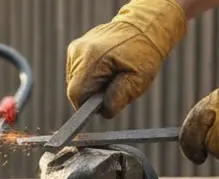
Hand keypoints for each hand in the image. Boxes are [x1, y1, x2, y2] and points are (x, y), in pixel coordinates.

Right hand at [65, 0, 187, 118]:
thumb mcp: (138, 81)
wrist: (144, 27)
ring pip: (75, 81)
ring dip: (91, 85)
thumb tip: (103, 112)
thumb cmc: (143, 53)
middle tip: (113, 85)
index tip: (103, 103)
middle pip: (74, 89)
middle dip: (92, 94)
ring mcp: (76, 48)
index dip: (88, 106)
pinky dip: (89, 76)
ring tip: (111, 75)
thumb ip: (118, 99)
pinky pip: (77, 72)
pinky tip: (105, 69)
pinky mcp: (76, 48)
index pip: (76, 95)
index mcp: (92, 58)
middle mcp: (79, 51)